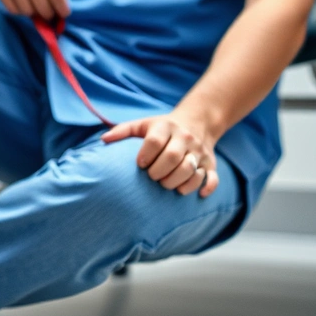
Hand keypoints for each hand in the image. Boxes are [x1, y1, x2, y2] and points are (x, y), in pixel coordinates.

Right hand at [0, 0, 78, 19]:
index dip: (63, 9)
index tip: (64, 13)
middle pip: (43, 7)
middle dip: (50, 14)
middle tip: (51, 12)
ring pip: (28, 11)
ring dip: (35, 13)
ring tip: (37, 5)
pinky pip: (13, 10)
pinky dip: (21, 10)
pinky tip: (24, 2)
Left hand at [102, 111, 220, 196]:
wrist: (198, 121)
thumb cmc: (163, 128)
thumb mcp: (143, 124)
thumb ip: (123, 131)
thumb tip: (103, 140)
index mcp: (166, 127)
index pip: (154, 141)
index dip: (145, 155)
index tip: (140, 165)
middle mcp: (185, 138)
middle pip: (173, 158)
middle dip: (159, 172)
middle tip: (152, 178)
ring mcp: (199, 152)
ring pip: (191, 170)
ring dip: (176, 183)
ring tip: (166, 185)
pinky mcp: (211, 164)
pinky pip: (212, 178)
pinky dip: (205, 188)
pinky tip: (195, 194)